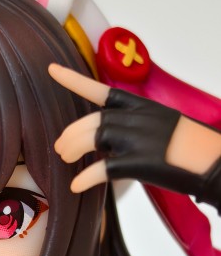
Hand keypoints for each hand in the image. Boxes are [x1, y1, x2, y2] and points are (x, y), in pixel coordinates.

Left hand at [50, 64, 220, 206]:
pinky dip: (85, 178)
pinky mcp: (140, 163)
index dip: (74, 80)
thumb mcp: (163, 125)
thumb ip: (135, 127)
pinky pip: (103, 168)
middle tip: (61, 149)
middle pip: (91, 121)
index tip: (51, 69)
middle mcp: (138, 119)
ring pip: (93, 138)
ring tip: (66, 159)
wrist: (215, 161)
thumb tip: (109, 141)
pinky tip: (76, 185)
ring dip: (73, 149)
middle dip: (70, 134)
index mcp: (142, 107)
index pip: (102, 90)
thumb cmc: (192, 148)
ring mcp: (139, 139)